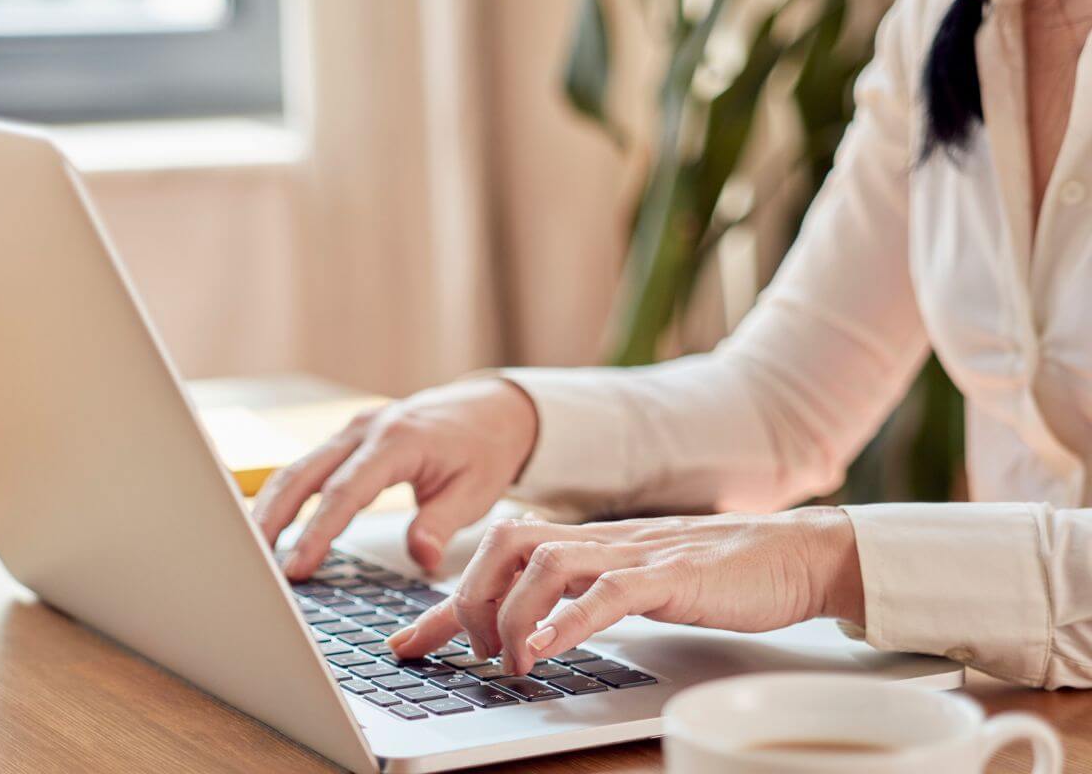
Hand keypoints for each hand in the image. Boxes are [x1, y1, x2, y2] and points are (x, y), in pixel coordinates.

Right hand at [253, 378, 538, 578]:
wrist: (492, 408)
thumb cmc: (485, 448)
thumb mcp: (476, 491)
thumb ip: (441, 524)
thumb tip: (422, 559)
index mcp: (398, 441)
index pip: (345, 492)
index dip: (316, 532)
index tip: (297, 568)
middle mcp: (367, 429)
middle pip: (304, 474)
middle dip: (272, 519)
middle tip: (252, 565)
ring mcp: (354, 429)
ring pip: (298, 468)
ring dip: (271, 508)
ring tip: (251, 552)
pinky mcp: (350, 437)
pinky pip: (309, 466)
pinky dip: (286, 496)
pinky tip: (270, 525)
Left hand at [387, 508, 863, 673]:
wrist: (795, 554)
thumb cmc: (717, 574)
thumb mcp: (635, 585)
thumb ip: (585, 598)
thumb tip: (536, 630)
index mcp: (587, 543)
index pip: (497, 561)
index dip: (444, 606)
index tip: (407, 644)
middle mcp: (601, 540)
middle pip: (505, 542)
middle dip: (470, 598)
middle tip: (469, 650)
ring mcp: (635, 554)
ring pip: (546, 561)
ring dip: (512, 615)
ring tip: (509, 661)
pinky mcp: (672, 576)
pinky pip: (608, 592)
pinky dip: (568, 620)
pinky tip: (546, 650)